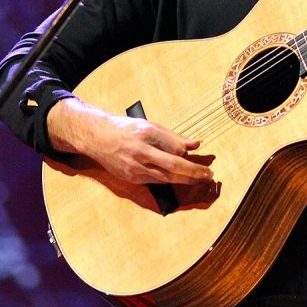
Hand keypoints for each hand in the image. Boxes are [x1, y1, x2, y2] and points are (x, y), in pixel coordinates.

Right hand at [48, 97, 213, 185]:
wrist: (98, 138)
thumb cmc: (127, 129)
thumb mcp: (151, 126)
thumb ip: (173, 137)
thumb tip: (195, 144)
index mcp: (147, 133)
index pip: (175, 147)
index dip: (191, 156)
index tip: (206, 160)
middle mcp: (141, 151)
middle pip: (172, 164)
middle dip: (193, 172)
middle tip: (209, 175)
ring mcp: (134, 166)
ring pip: (165, 177)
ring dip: (185, 180)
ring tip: (200, 180)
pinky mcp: (130, 177)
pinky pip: (155, 181)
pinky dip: (169, 181)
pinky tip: (180, 180)